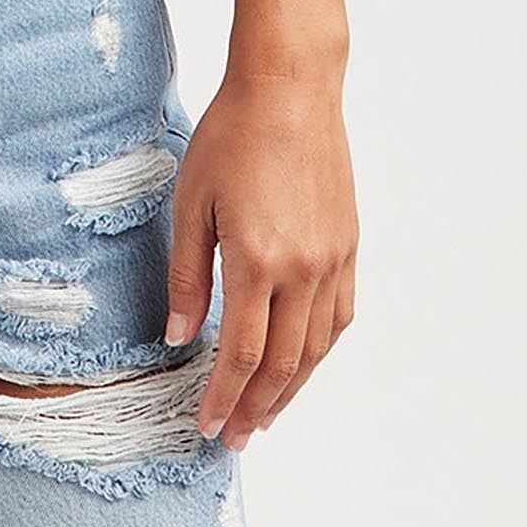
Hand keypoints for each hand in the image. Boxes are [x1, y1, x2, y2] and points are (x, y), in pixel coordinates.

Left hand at [163, 67, 356, 447]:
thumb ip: (186, 275)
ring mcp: (332, 259)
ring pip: (316, 347)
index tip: (206, 424)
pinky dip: (320, 350)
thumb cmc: (231, 136)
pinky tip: (302, 363)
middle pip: (282, 362)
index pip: (241, 353)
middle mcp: (302, 269)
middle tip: (233, 437)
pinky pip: (339, 315)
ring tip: (265, 415)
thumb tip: (179, 335)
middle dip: (255, 407)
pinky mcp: (348, 245)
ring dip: (291, 389)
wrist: (291, 89)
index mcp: (257, 260)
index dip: (223, 396)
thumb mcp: (191, 203)